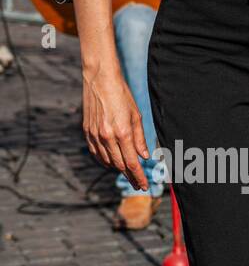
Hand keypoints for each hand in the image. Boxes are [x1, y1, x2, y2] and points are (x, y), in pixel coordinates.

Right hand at [82, 66, 149, 190]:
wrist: (99, 79)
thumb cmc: (122, 95)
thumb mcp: (136, 116)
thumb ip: (140, 139)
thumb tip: (144, 156)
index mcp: (122, 133)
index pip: (132, 163)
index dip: (139, 177)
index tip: (144, 185)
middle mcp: (107, 136)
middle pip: (120, 165)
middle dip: (130, 177)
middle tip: (138, 184)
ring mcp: (95, 134)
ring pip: (107, 161)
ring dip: (118, 170)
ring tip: (128, 175)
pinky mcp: (87, 131)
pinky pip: (95, 152)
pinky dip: (104, 160)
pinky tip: (111, 163)